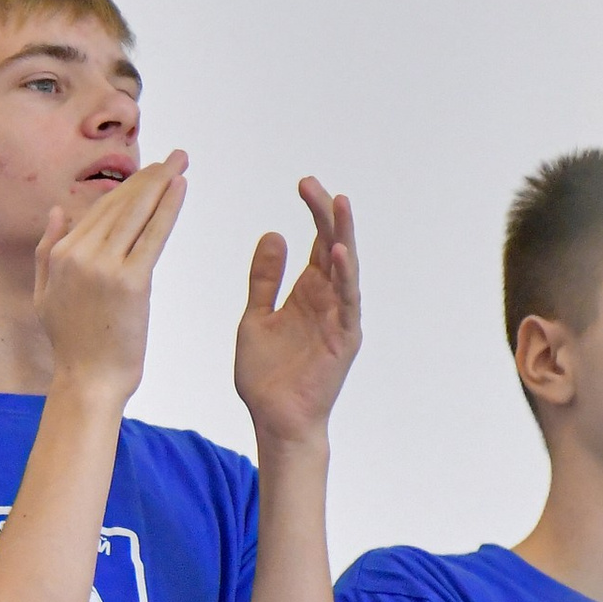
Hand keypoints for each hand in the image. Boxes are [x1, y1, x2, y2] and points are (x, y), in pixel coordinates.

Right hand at [32, 154, 187, 403]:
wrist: (88, 381)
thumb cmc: (72, 343)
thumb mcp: (45, 294)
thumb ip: (48, 250)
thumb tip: (57, 211)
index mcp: (60, 254)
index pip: (99, 210)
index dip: (127, 187)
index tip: (149, 172)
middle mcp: (79, 254)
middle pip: (120, 205)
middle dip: (149, 177)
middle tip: (174, 157)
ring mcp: (104, 267)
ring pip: (137, 213)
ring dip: (162, 183)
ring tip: (180, 163)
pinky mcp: (131, 282)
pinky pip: (153, 235)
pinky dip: (168, 208)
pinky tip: (180, 188)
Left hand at [233, 179, 360, 449]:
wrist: (274, 419)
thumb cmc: (266, 375)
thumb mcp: (255, 317)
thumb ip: (265, 279)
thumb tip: (273, 234)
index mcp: (308, 292)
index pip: (317, 242)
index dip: (314, 212)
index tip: (304, 183)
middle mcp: (328, 300)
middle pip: (333, 247)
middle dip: (327, 215)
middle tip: (314, 184)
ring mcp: (339, 318)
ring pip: (346, 269)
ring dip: (343, 237)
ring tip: (339, 204)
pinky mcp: (344, 339)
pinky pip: (347, 303)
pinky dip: (344, 278)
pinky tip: (338, 253)